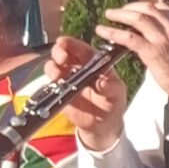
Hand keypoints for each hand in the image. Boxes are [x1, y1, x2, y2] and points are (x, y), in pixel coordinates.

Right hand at [47, 32, 127, 151]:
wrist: (104, 124)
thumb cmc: (113, 102)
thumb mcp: (117, 93)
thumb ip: (110, 86)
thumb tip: (101, 82)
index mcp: (93, 62)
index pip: (80, 48)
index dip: (71, 43)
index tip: (63, 42)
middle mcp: (77, 67)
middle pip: (63, 53)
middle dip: (59, 52)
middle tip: (62, 57)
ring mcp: (66, 80)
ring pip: (53, 67)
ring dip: (52, 67)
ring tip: (58, 74)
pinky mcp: (59, 93)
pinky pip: (51, 86)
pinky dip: (51, 84)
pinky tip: (56, 86)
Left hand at [96, 1, 168, 101]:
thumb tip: (158, 33)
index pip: (162, 7)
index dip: (145, 6)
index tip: (135, 8)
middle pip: (148, 8)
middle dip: (130, 7)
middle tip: (119, 11)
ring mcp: (162, 39)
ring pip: (138, 17)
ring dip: (120, 14)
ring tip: (109, 14)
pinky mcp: (152, 51)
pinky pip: (129, 37)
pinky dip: (113, 32)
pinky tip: (103, 30)